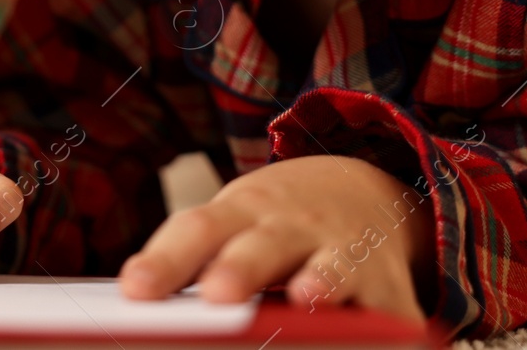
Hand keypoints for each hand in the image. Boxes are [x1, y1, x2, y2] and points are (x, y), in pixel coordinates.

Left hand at [119, 155, 434, 321]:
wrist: (361, 191)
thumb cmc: (273, 226)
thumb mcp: (233, 224)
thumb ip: (191, 262)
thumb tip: (139, 304)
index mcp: (241, 212)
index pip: (197, 230)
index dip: (166, 260)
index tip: (135, 290)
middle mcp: (293, 226)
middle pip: (262, 245)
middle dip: (241, 268)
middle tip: (217, 295)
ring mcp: (345, 250)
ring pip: (332, 267)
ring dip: (320, 282)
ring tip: (306, 297)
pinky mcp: (390, 286)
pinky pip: (388, 309)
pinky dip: (383, 323)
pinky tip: (374, 336)